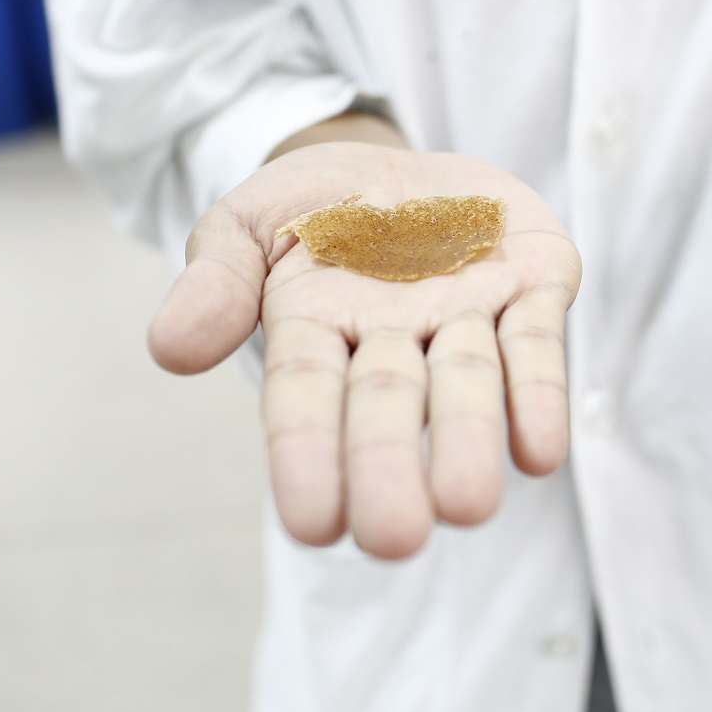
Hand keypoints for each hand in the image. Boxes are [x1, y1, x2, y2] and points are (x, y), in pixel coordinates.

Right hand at [149, 138, 580, 557]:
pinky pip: (537, 344)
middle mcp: (393, 338)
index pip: (304, 397)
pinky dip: (539, 395)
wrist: (401, 171)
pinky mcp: (534, 287)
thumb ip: (218, 279)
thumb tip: (170, 349)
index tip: (312, 524)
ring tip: (469, 505)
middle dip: (391, 467)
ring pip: (468, 383)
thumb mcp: (248, 222)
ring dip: (471, 439)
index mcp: (314, 326)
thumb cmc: (317, 209)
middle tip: (396, 539)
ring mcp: (466, 315)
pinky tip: (542, 453)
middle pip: (390, 405)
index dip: (308, 455)